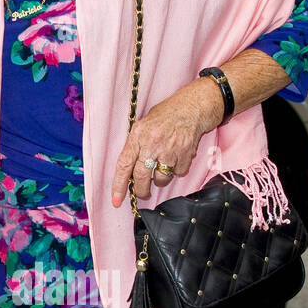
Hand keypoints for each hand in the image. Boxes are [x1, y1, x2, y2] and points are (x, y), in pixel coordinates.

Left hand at [111, 79, 223, 206]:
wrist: (192, 107)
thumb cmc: (166, 115)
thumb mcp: (144, 125)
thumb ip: (136, 146)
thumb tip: (129, 171)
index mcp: (138, 135)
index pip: (124, 164)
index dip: (118, 185)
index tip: (116, 201)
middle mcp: (152, 142)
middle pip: (142, 176)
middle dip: (141, 190)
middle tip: (143, 192)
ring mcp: (170, 149)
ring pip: (161, 178)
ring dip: (160, 180)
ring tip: (162, 168)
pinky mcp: (186, 153)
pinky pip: (178, 173)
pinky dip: (177, 170)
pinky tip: (177, 158)